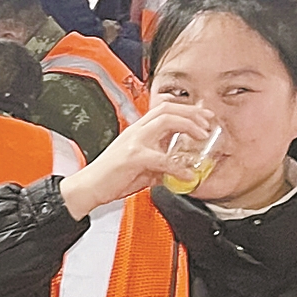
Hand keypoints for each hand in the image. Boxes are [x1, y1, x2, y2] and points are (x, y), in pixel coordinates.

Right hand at [61, 99, 226, 215]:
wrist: (88, 187)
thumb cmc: (109, 177)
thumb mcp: (139, 166)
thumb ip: (158, 163)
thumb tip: (176, 169)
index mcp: (138, 130)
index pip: (164, 109)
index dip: (186, 109)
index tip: (203, 116)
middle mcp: (136, 131)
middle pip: (168, 109)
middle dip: (192, 113)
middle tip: (208, 122)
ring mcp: (134, 142)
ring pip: (166, 121)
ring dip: (188, 126)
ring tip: (202, 136)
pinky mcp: (133, 158)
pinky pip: (162, 159)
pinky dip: (178, 167)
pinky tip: (187, 174)